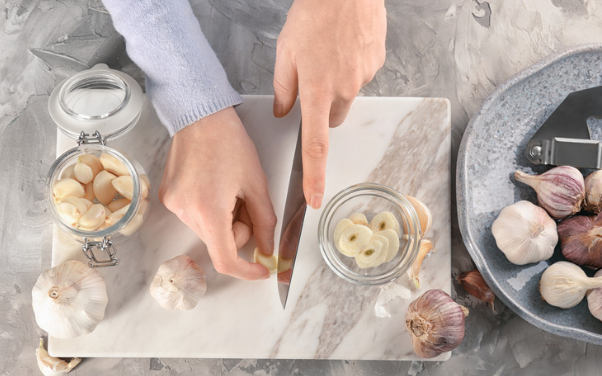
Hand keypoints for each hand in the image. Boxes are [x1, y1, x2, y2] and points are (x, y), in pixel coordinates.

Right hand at [159, 107, 276, 279]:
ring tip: (231, 189)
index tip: (262, 269)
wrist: (200, 116)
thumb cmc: (229, 142)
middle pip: (219, 243)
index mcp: (208, 211)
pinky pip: (196, 217)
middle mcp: (185, 212)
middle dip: (240, 231)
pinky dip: (212, 210)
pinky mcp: (169, 198)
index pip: (225, 259)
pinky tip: (217, 185)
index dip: (246, 271)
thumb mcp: (256, 183)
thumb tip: (267, 248)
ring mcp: (173, 205)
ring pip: (209, 231)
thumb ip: (264, 221)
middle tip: (248, 204)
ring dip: (226, 220)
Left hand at [273, 0, 386, 208]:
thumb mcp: (285, 52)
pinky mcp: (376, 63)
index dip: (314, 175)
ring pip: (347, 97)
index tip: (315, 197)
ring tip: (328, 56)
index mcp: (316, 90)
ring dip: (337, 88)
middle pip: (333, 119)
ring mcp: (363, 77)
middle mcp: (343, 89)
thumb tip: (284, 112)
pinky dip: (351, 69)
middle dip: (323, 111)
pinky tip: (343, 47)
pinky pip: (361, 76)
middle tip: (313, 84)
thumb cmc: (314, 14)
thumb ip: (284, 88)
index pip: (315, 144)